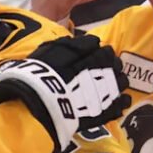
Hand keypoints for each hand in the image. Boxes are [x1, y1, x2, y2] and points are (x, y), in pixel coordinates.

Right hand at [0, 34, 129, 152]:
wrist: (33, 107)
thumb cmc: (30, 80)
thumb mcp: (41, 55)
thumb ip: (60, 47)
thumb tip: (77, 42)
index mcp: (79, 52)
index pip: (94, 44)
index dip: (94, 48)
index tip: (91, 52)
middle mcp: (96, 67)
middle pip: (111, 59)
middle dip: (108, 62)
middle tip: (102, 67)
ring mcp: (102, 89)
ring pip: (121, 79)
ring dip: (117, 80)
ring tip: (110, 85)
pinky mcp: (104, 110)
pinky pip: (120, 103)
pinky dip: (120, 102)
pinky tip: (116, 102)